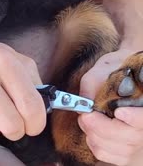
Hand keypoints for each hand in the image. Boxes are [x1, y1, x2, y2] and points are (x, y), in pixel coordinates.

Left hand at [79, 47, 142, 165]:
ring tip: (87, 119)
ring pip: (116, 148)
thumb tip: (85, 102)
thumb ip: (94, 83)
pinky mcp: (125, 151)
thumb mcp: (105, 67)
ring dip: (94, 135)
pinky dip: (94, 143)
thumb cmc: (116, 68)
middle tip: (86, 115)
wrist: (122, 73)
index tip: (120, 112)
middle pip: (129, 138)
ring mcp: (137, 141)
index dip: (135, 119)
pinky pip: (106, 154)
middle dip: (100, 126)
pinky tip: (91, 130)